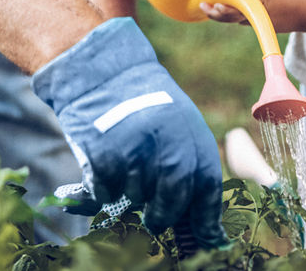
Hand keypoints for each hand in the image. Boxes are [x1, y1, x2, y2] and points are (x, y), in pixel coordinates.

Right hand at [31, 17, 226, 247]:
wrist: (99, 70)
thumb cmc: (140, 101)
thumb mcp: (175, 122)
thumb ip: (188, 163)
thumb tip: (201, 221)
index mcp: (190, 132)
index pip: (206, 186)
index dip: (206, 216)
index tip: (206, 236)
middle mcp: (166, 141)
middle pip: (173, 199)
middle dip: (164, 214)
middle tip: (156, 218)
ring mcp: (134, 149)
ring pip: (137, 197)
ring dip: (130, 193)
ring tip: (124, 168)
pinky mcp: (102, 155)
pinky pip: (106, 192)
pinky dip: (104, 188)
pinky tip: (103, 166)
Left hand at [200, 0, 305, 33]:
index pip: (239, 4)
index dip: (224, 6)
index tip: (212, 3)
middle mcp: (259, 12)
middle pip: (232, 17)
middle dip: (217, 14)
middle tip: (203, 6)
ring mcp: (261, 21)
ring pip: (237, 20)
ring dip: (224, 16)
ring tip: (208, 9)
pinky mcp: (263, 25)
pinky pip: (244, 21)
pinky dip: (235, 17)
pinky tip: (224, 11)